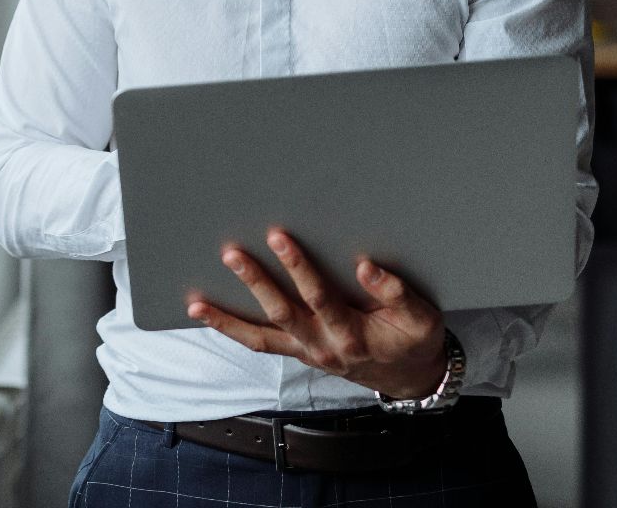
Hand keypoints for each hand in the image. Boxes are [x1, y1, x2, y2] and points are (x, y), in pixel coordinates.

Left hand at [186, 227, 446, 399]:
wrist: (409, 377)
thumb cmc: (413, 339)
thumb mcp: (420, 317)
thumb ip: (395, 293)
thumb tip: (366, 266)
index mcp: (352, 335)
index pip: (319, 297)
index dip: (299, 269)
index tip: (279, 239)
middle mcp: (323, 346)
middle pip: (282, 314)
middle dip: (255, 282)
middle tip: (232, 254)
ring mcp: (306, 352)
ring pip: (260, 337)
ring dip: (227, 319)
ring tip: (196, 301)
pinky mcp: (297, 352)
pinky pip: (259, 343)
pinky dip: (231, 330)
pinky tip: (204, 313)